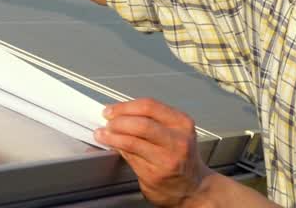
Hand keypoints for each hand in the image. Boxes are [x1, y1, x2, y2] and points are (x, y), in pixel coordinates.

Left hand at [95, 98, 211, 206]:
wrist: (193, 187)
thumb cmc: (180, 157)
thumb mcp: (174, 132)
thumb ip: (150, 120)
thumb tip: (119, 113)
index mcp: (181, 124)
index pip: (149, 106)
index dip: (125, 106)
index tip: (111, 109)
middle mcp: (177, 141)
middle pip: (141, 124)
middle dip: (118, 121)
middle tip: (107, 121)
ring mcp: (167, 159)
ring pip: (132, 141)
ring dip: (112, 136)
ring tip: (102, 134)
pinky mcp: (155, 174)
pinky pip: (130, 157)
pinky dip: (118, 149)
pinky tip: (113, 146)